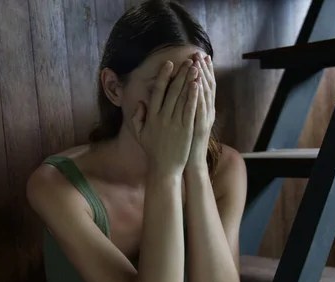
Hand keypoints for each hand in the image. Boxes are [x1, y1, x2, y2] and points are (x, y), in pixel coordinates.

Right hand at [131, 60, 199, 176]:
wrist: (164, 168)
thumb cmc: (153, 151)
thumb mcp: (140, 134)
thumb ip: (137, 118)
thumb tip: (140, 103)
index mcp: (152, 117)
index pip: (158, 92)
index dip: (164, 76)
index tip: (169, 64)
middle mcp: (162, 117)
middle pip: (172, 91)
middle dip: (179, 74)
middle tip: (187, 61)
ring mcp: (174, 123)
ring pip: (182, 98)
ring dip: (188, 81)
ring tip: (194, 68)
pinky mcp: (186, 129)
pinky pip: (189, 110)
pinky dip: (193, 96)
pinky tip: (197, 85)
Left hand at [187, 53, 215, 170]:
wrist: (190, 163)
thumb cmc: (184, 144)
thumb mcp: (184, 123)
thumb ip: (183, 108)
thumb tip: (177, 93)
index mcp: (201, 110)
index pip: (203, 86)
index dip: (202, 70)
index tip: (198, 56)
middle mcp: (206, 112)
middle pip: (205, 87)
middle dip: (202, 69)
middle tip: (199, 54)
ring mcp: (203, 120)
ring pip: (204, 96)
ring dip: (201, 78)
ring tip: (198, 63)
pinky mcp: (199, 127)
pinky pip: (199, 109)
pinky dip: (198, 96)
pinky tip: (196, 84)